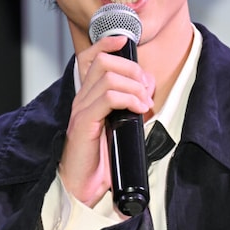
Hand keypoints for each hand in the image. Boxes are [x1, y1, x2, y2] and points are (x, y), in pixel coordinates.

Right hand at [58, 35, 154, 207]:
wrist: (86, 188)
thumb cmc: (103, 158)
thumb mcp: (123, 123)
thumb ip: (133, 102)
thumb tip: (149, 86)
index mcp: (88, 95)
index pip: (91, 57)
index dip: (107, 43)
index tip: (125, 40)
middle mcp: (81, 98)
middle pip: (104, 61)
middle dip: (133, 70)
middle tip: (146, 90)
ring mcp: (80, 109)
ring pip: (108, 77)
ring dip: (134, 86)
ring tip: (144, 103)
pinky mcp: (83, 123)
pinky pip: (107, 97)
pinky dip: (129, 98)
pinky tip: (139, 109)